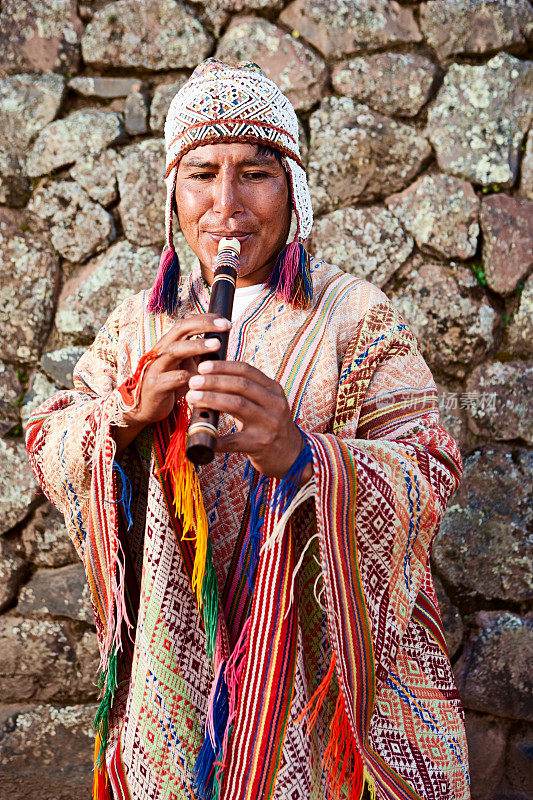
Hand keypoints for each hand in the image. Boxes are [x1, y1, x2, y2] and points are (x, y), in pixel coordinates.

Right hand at [115, 314, 230, 453]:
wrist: (146, 408)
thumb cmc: (169, 384)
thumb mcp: (185, 364)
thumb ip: (198, 353)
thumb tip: (221, 340)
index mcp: (169, 344)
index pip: (187, 323)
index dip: (206, 319)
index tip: (226, 321)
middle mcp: (161, 351)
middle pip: (181, 329)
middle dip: (204, 324)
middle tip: (225, 326)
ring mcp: (157, 367)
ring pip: (176, 350)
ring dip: (197, 346)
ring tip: (216, 345)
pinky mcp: (156, 385)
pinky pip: (175, 378)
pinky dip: (191, 377)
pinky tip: (204, 379)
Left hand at [186, 360, 309, 478]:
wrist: (291, 455)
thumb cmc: (269, 425)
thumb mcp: (264, 403)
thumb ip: (244, 391)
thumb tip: (208, 378)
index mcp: (274, 390)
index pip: (247, 371)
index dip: (223, 366)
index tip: (203, 366)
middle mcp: (275, 404)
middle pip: (241, 385)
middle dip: (214, 381)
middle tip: (193, 381)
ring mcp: (269, 424)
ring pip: (237, 405)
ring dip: (211, 399)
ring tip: (193, 397)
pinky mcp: (261, 445)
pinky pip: (233, 440)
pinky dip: (215, 436)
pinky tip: (199, 432)